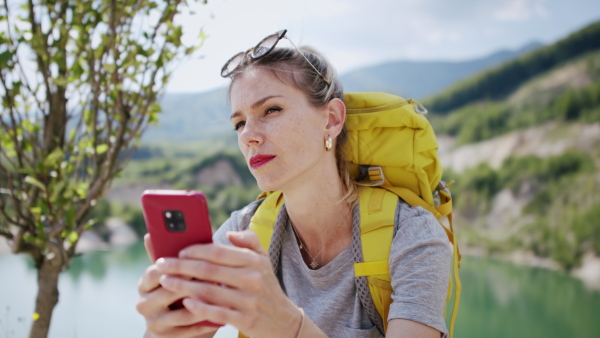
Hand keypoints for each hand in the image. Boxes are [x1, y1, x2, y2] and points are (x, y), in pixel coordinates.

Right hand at [136, 234, 218, 337]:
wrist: (181, 323)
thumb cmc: (184, 288)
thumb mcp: (180, 271)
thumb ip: (175, 252)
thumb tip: (155, 232)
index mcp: (146, 282)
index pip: (156, 270)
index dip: (178, 265)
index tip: (197, 259)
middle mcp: (144, 302)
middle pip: (169, 291)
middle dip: (193, 283)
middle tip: (216, 276)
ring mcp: (154, 322)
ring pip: (182, 312)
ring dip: (204, 304)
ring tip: (223, 295)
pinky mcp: (166, 337)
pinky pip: (189, 330)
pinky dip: (206, 322)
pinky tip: (221, 316)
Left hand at [156, 230, 302, 337]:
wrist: (283, 320)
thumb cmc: (266, 285)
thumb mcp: (264, 260)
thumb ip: (249, 241)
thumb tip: (229, 234)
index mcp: (254, 261)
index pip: (219, 252)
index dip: (196, 250)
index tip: (178, 251)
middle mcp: (252, 279)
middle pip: (209, 270)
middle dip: (181, 266)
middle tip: (161, 264)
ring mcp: (249, 301)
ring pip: (209, 292)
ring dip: (182, 286)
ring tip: (165, 281)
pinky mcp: (245, 321)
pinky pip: (217, 313)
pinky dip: (199, 308)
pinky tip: (185, 302)